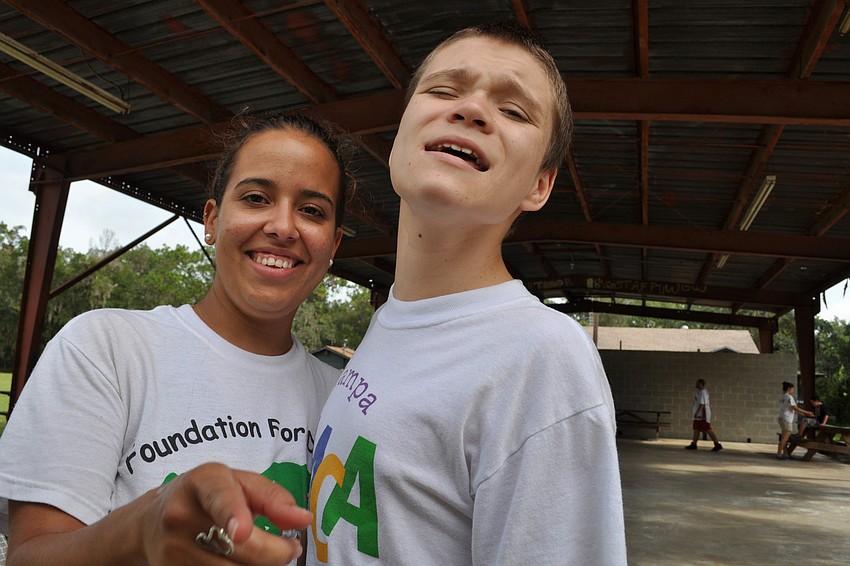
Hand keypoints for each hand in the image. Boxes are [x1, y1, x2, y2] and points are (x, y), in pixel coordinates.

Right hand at [7, 462, 311, 564]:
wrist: (154, 519)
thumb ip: (274, 498)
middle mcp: (181, 515)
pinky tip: (245, 564)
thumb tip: (303, 520)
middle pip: (238, 547)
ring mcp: (171, 550)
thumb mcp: (240, 482)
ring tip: (268, 555)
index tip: (243, 530)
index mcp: (203, 481)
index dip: (232, 513)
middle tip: (291, 549)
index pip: (219, 496)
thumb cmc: (209, 495)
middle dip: (276, 553)